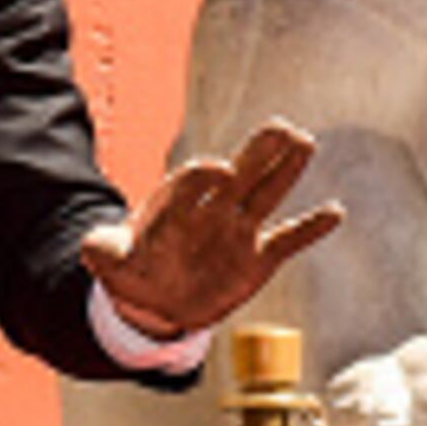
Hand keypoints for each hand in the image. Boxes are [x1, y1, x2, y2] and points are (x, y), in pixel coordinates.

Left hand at [82, 116, 343, 340]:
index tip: (220, 171)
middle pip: (239, 173)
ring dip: (286, 171)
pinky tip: (335, 213)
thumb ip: (100, 250)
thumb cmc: (129, 270)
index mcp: (173, 205)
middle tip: (283, 127)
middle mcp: (210, 211)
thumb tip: (91, 249)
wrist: (154, 299)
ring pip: (266, 194)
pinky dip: (310, 228)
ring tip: (305, 142)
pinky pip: (288, 241)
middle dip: (259, 150)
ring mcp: (236, 232)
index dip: (204, 175)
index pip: (192, 180)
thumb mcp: (105, 260)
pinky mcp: (256, 259)